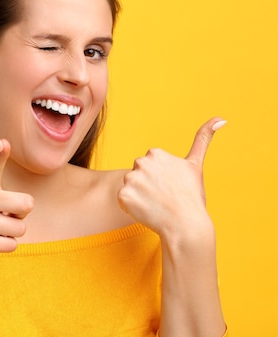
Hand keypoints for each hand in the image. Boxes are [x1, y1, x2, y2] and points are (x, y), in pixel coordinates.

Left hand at [117, 118, 226, 238]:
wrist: (186, 226)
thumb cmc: (192, 197)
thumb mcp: (196, 165)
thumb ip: (203, 139)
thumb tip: (221, 118)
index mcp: (156, 153)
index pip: (148, 166)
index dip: (158, 179)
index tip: (169, 187)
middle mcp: (141, 162)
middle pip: (137, 175)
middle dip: (146, 185)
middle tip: (162, 197)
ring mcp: (131, 179)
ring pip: (130, 187)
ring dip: (138, 196)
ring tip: (155, 205)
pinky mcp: (123, 196)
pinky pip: (123, 201)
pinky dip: (131, 208)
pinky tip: (146, 212)